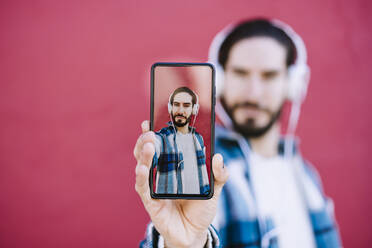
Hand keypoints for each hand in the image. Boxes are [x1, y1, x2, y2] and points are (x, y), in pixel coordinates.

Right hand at [134, 121, 228, 247]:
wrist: (195, 233)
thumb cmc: (201, 208)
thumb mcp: (214, 189)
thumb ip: (219, 174)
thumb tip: (218, 157)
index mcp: (173, 166)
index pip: (161, 146)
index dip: (154, 132)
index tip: (150, 120)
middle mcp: (161, 173)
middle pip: (147, 152)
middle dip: (146, 139)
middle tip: (150, 131)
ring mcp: (154, 186)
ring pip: (143, 166)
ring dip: (143, 154)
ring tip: (149, 144)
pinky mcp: (151, 201)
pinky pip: (143, 187)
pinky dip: (142, 176)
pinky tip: (143, 167)